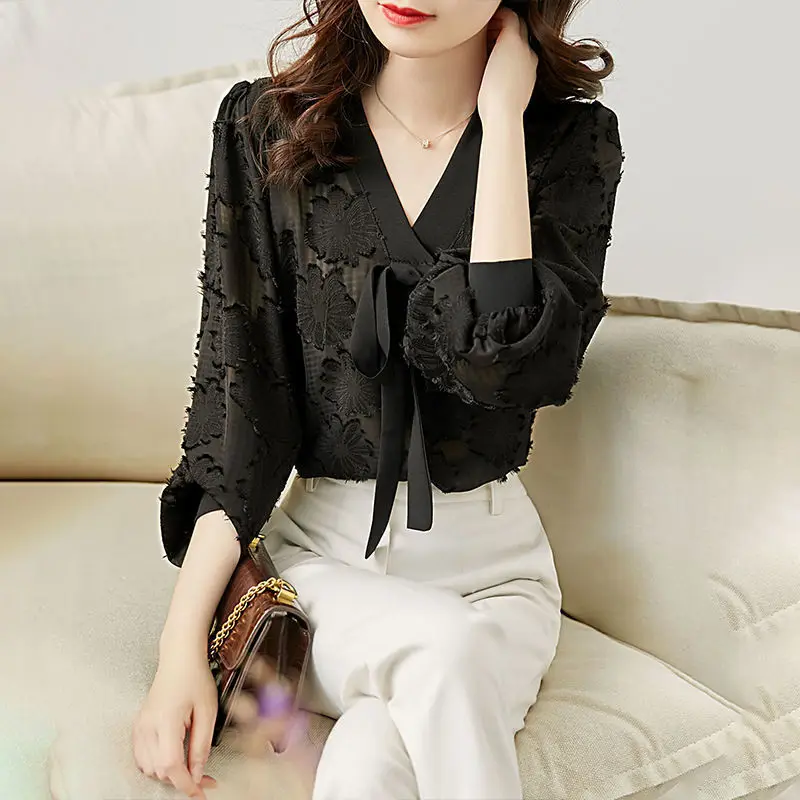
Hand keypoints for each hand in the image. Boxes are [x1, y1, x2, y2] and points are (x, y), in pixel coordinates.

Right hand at [132, 655, 218, 798]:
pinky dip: (157, 764)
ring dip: (168, 772)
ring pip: (148, 767)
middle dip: (182, 779)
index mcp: (166, 720)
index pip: (171, 765)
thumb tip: (197, 774)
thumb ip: (201, 745)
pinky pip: (142, 757)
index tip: (201, 793)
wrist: (179, 658)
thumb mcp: (207, 711)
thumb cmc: (195, 679)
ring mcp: (139, 726)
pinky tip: (173, 757)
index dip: (186, 784)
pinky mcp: (138, 726)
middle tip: (206, 778)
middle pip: (159, 770)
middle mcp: (147, 726)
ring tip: (191, 766)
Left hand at [478, 6, 538, 120]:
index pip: (521, 53)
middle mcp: (529, 58)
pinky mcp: (512, 40)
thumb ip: (502, 91)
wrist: (504, 114)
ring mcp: (522, 48)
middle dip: (506, 33)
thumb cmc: (499, 114)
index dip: (508, 48)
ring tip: (486, 30)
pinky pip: (509, 17)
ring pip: (516, 25)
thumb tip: (492, 93)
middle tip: (490, 36)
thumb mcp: (503, 101)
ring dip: (500, 25)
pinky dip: (498, 17)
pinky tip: (486, 23)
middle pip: (522, 36)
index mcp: (528, 74)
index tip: (494, 50)